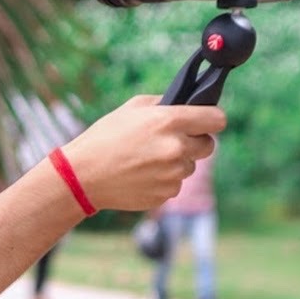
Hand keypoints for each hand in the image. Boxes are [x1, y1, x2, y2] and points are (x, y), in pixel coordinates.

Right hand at [62, 96, 224, 210]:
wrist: (82, 175)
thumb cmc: (104, 137)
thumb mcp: (130, 109)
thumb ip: (163, 104)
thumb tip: (185, 107)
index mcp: (170, 121)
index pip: (217, 119)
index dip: (211, 119)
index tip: (205, 122)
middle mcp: (176, 148)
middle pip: (208, 145)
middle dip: (194, 142)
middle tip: (171, 141)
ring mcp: (172, 174)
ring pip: (189, 167)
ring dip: (176, 163)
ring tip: (146, 160)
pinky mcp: (165, 194)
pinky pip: (174, 184)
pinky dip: (162, 180)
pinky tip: (140, 175)